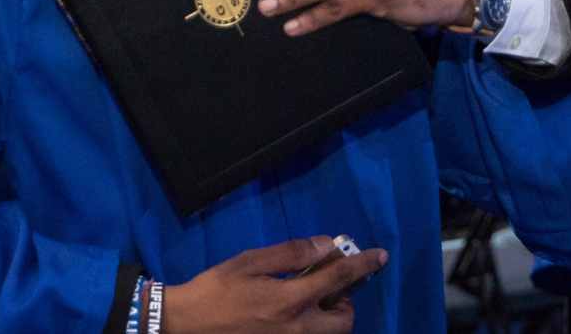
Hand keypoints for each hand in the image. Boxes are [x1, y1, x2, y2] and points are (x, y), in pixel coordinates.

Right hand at [162, 236, 387, 333]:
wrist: (189, 326)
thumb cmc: (218, 288)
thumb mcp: (251, 261)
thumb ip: (291, 254)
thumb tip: (325, 245)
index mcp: (290, 301)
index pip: (338, 280)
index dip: (361, 265)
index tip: (380, 255)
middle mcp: (297, 329)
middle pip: (344, 320)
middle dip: (346, 300)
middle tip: (327, 282)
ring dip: (331, 315)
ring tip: (310, 296)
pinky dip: (314, 324)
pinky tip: (296, 310)